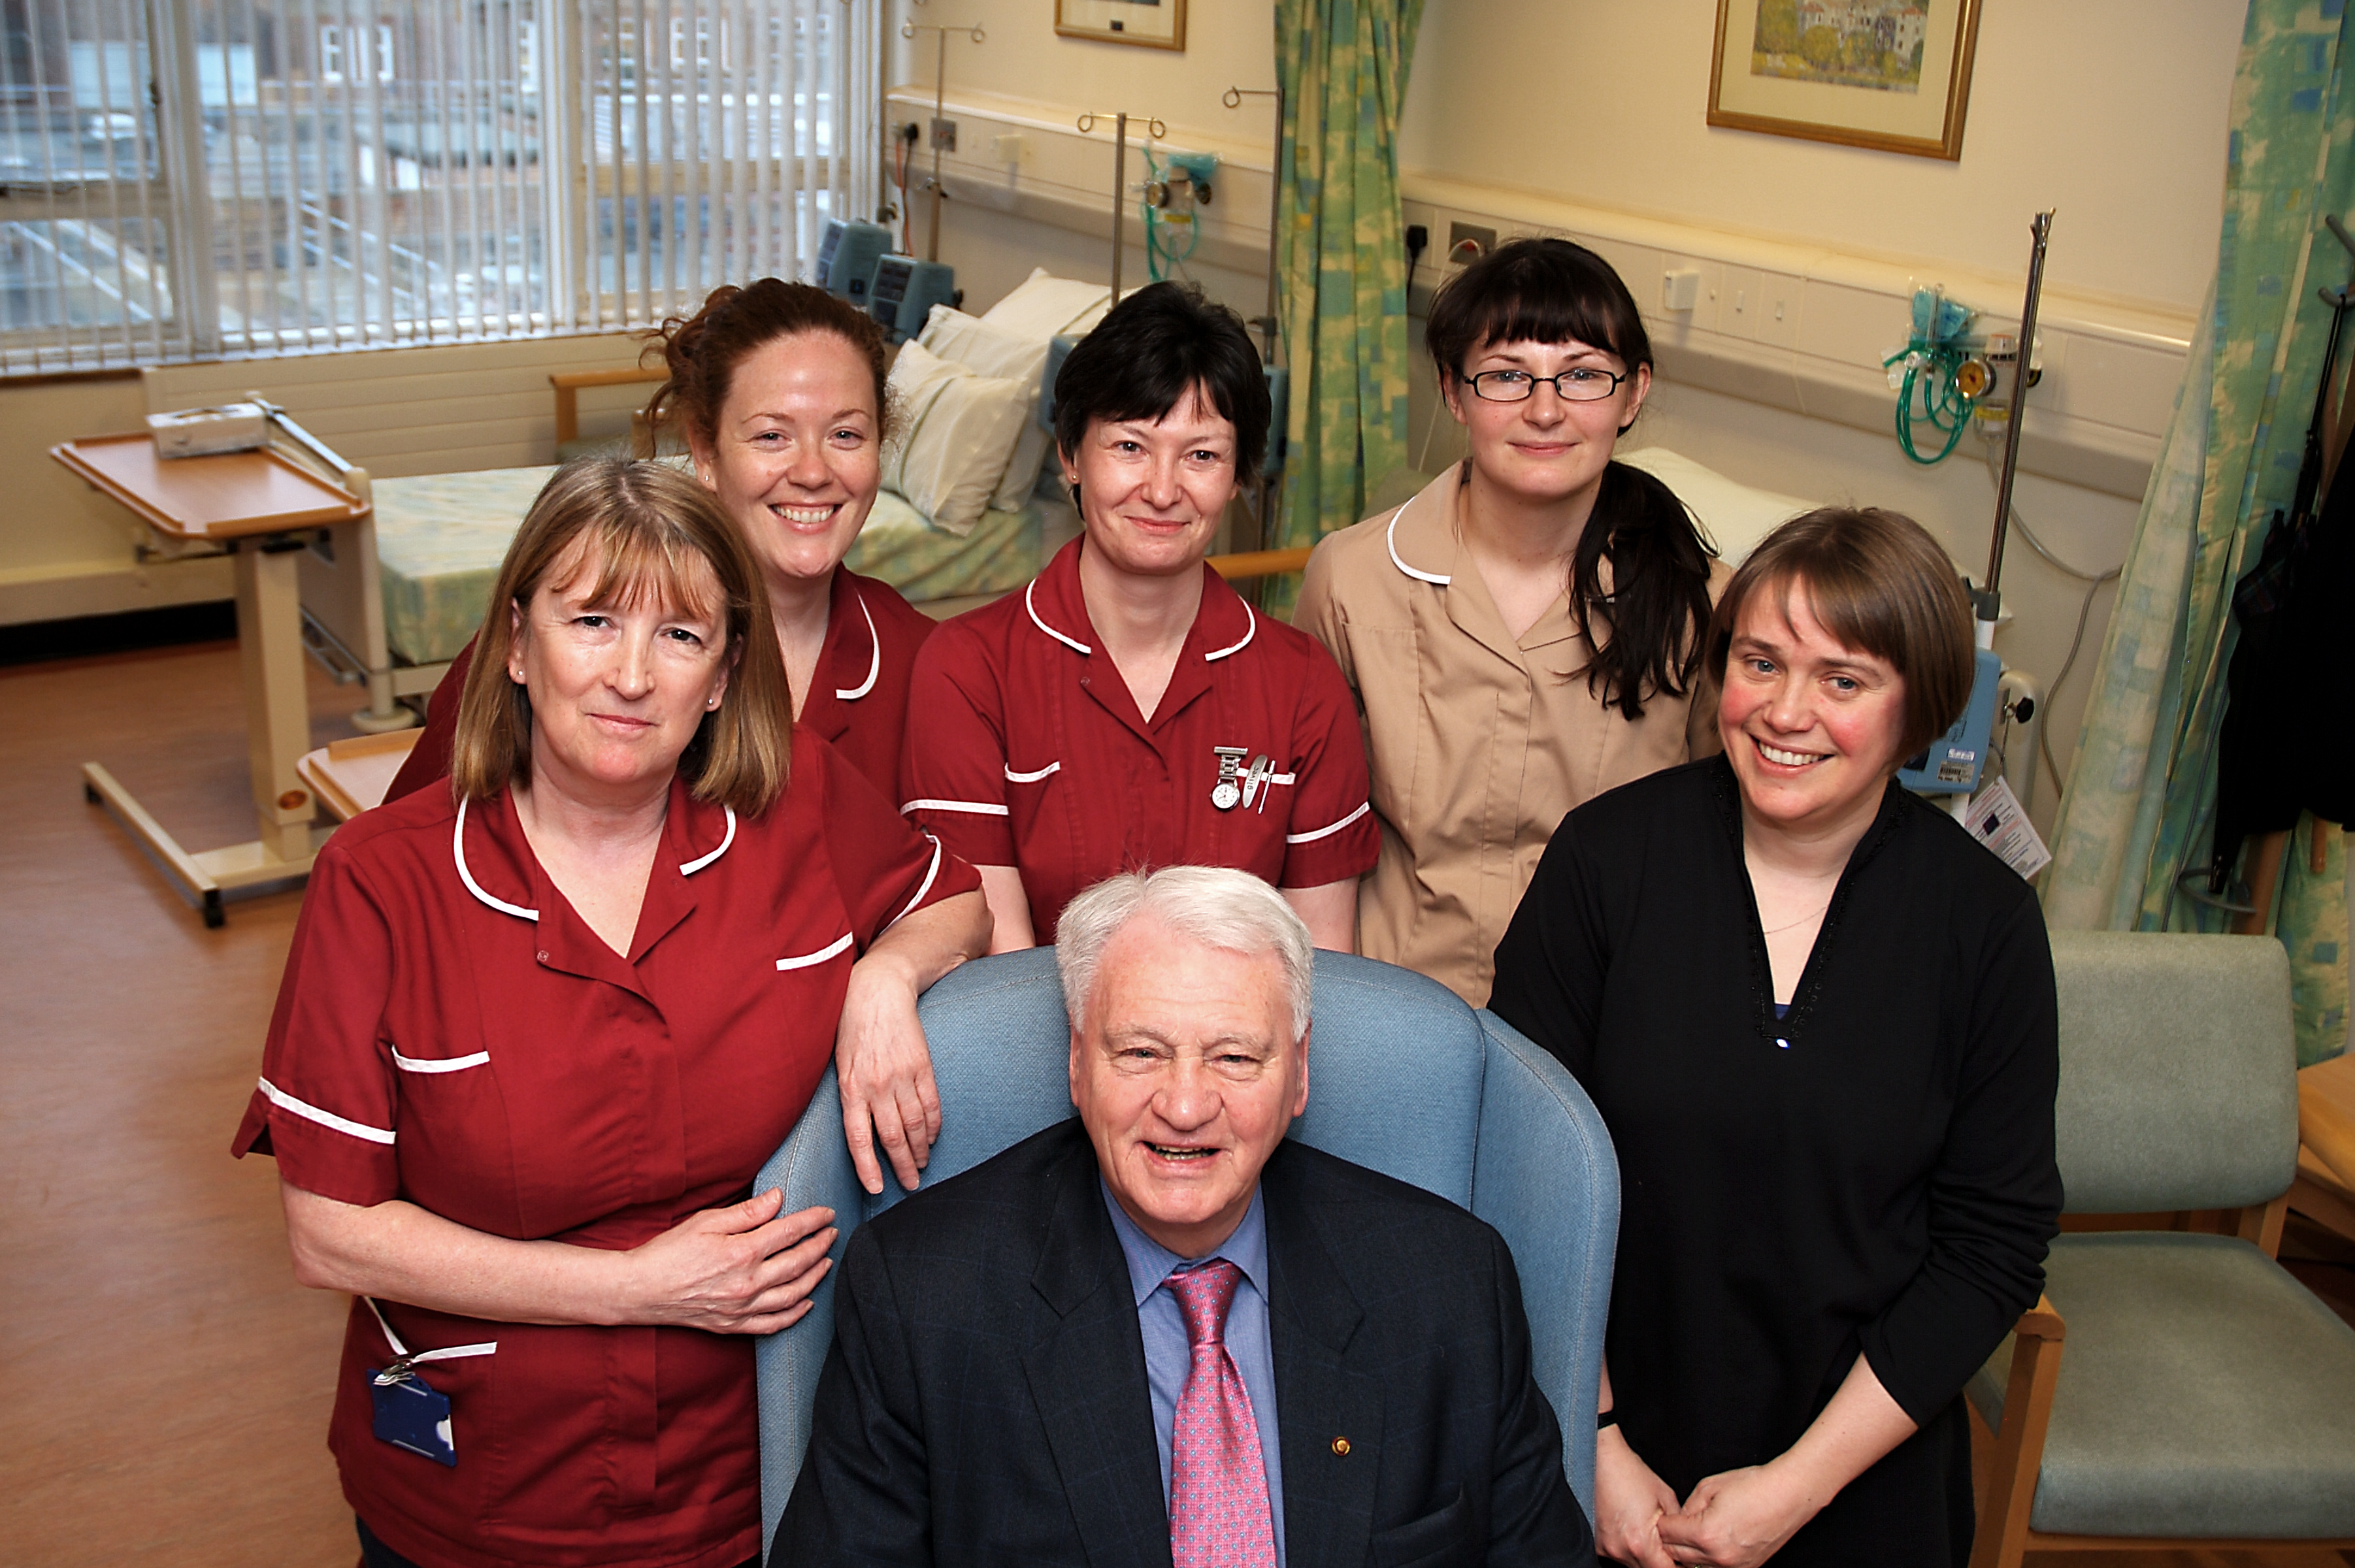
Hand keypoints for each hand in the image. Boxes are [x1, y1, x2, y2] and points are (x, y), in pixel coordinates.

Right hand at [622, 1189, 835, 1333]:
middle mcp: (747, 1284)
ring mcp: (742, 1308)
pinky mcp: (733, 1326)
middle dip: (820, 1245)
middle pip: (798, 1263)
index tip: (828, 1213)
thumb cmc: (668, 1251)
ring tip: (827, 1262)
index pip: (790, 1233)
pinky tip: (808, 1302)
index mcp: (741, 1253)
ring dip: (815, 1276)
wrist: (639, 1290)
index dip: (814, 1221)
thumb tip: (779, 1198)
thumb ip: (746, 1212)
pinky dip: (795, 1314)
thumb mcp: (705, 1222)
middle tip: (833, 1233)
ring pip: (793, 1294)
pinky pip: (774, 1324)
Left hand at [835, 951, 941, 1194]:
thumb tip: (857, 1127)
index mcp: (850, 1087)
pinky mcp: (921, 1065)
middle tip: (911, 1185)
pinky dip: (934, 1124)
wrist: (877, 990)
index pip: (859, 1138)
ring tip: (922, 1166)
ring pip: (914, 1124)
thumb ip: (848, 1094)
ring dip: (920, 1149)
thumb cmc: (851, 1026)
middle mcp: (876, 1086)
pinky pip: (931, 1103)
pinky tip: (933, 1137)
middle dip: (902, 1166)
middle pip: (892, 1137)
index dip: (869, 1167)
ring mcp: (901, 1076)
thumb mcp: (838, 1062)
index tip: (878, 1189)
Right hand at [1593, 1426, 1679, 1567]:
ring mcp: (1606, 1548)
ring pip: (1634, 1565)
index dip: (1677, 1565)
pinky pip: (1620, 1555)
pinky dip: (1630, 1548)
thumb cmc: (1631, 1474)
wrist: (1601, 1459)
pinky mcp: (1598, 1543)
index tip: (1682, 1558)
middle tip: (1668, 1545)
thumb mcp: (1666, 1499)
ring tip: (1648, 1532)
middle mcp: (1620, 1550)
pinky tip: (1634, 1530)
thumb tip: (1687, 1545)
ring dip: (1645, 1555)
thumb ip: (1679, 1528)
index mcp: (1640, 1543)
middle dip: (1661, 1561)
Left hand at [1655, 1463, 1816, 1567]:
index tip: (1663, 1517)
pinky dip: (1707, 1560)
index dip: (1662, 1523)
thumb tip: (1677, 1520)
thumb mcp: (1709, 1487)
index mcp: (1705, 1534)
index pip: (1666, 1535)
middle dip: (1670, 1540)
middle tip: (1673, 1527)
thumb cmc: (1753, 1486)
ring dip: (1687, 1553)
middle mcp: (1718, 1556)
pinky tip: (1709, 1545)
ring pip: (1694, 1567)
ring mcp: (1734, 1566)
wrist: (1788, 1495)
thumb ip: (1687, 1507)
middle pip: (1676, 1555)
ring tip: (1690, 1536)